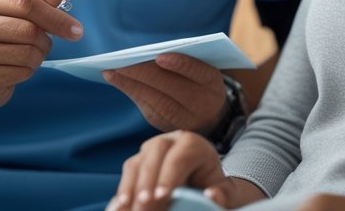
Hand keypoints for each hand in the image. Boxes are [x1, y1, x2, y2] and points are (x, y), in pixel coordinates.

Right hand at [0, 0, 79, 110]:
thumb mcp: (15, 11)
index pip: (25, 2)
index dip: (55, 15)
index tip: (76, 29)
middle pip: (28, 29)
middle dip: (46, 39)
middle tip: (44, 44)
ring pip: (28, 53)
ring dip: (38, 56)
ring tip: (26, 56)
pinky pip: (21, 72)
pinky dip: (27, 71)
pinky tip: (14, 70)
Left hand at [103, 53, 227, 132]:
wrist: (209, 115)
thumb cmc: (199, 80)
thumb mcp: (202, 69)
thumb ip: (185, 60)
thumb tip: (151, 54)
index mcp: (211, 82)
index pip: (197, 71)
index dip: (180, 64)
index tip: (159, 57)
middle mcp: (200, 103)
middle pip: (171, 88)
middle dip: (143, 74)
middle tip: (119, 62)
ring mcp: (184, 118)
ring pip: (156, 101)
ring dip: (131, 85)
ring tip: (110, 72)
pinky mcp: (167, 125)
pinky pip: (148, 108)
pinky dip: (132, 92)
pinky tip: (117, 81)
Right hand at [111, 130, 264, 210]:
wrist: (202, 184)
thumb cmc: (214, 188)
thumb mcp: (226, 193)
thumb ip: (222, 195)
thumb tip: (211, 196)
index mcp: (194, 144)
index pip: (180, 157)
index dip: (169, 176)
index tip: (161, 196)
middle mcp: (170, 141)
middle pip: (154, 154)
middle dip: (146, 181)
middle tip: (143, 205)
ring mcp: (151, 149)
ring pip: (136, 163)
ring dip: (129, 187)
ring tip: (124, 209)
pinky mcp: (138, 162)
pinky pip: (127, 174)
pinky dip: (122, 191)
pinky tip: (118, 208)